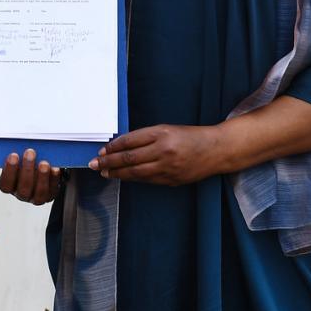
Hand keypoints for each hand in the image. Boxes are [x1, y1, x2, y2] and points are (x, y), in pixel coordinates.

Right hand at [0, 149, 63, 204]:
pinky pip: (53, 190)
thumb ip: (17, 152)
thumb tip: (19, 139)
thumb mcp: (19, 157)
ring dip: (41, 177)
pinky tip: (54, 168)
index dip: (9, 171)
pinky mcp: (50, 195)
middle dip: (27, 170)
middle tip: (30, 153)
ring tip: (43, 163)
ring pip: (39, 193)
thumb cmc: (27, 160)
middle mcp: (22, 194)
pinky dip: (54, 179)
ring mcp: (37, 197)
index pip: (5, 184)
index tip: (13, 155)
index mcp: (10, 185)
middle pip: (23, 189)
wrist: (41, 165)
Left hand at [88, 124, 226, 185]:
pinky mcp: (172, 180)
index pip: (129, 141)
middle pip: (129, 158)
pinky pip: (147, 181)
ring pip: (135, 173)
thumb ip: (145, 137)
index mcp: (161, 134)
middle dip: (108, 162)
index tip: (101, 150)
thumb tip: (121, 146)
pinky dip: (133, 179)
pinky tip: (123, 177)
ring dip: (117, 173)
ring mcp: (168, 167)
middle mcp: (163, 150)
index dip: (112, 147)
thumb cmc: (191, 136)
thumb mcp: (167, 129)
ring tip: (104, 172)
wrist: (216, 150)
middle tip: (94, 164)